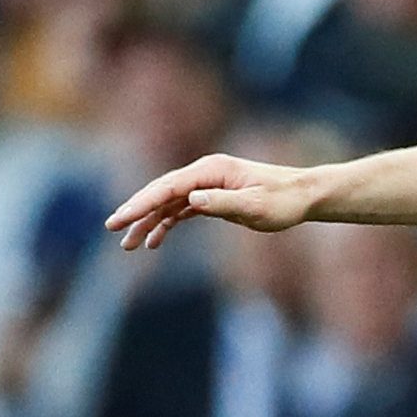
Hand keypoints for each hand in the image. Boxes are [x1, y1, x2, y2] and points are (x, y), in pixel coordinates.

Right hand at [105, 154, 322, 249]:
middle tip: (112, 230)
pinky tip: (155, 241)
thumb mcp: (255, 205)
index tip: (120, 219)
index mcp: (210, 171)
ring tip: (129, 244)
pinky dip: (167, 223)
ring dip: (148, 222)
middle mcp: (204, 174)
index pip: (167, 187)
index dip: (141, 203)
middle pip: (161, 192)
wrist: (304, 195)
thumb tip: (191, 200)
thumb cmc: (283, 201)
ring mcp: (207, 184)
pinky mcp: (213, 197)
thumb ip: (223, 203)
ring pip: (168, 202)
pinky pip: (182, 209)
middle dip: (136, 211)